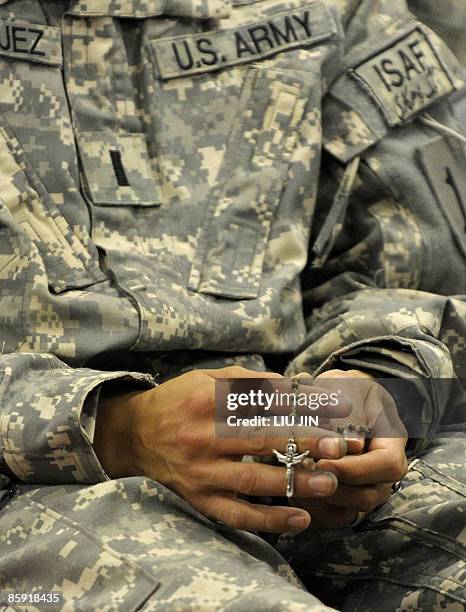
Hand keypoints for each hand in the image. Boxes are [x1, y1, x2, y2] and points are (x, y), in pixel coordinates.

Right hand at [93, 367, 350, 533]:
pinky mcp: (199, 498)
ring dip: (292, 483)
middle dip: (302, 445)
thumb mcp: (204, 378)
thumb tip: (289, 383)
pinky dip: (268, 519)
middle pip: (260, 442)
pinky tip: (299, 519)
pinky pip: (236, 514)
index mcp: (205, 402)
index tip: (332, 411)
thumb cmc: (176, 401)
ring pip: (252, 480)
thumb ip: (245, 380)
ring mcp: (200, 472)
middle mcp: (201, 437)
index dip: (299, 407)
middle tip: (339, 448)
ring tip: (329, 483)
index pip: (260, 405)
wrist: (135, 434)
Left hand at [292, 369, 407, 527]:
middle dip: (331, 487)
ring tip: (291, 479)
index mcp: (392, 444)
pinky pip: (329, 517)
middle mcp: (382, 475)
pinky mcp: (341, 501)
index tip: (324, 461)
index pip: (386, 466)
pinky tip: (290, 487)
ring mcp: (363, 491)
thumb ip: (348, 412)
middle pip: (367, 496)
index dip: (355, 469)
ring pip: (347, 512)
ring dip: (317, 500)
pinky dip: (309, 508)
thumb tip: (354, 445)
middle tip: (300, 471)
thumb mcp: (348, 388)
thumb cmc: (345, 390)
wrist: (339, 397)